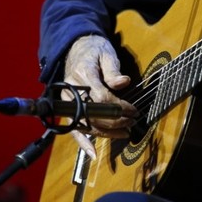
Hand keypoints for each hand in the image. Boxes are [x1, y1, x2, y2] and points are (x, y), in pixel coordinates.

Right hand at [62, 34, 137, 157]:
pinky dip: (83, 142)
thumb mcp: (106, 54)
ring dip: (106, 133)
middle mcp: (72, 90)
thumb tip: (123, 83)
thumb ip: (113, 70)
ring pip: (86, 124)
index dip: (119, 108)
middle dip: (115, 122)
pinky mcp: (68, 108)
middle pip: (94, 113)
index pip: (102, 97)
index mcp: (83, 74)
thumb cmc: (94, 50)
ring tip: (124, 134)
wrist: (76, 48)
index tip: (134, 111)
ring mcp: (68, 101)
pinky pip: (73, 128)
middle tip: (132, 123)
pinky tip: (93, 153)